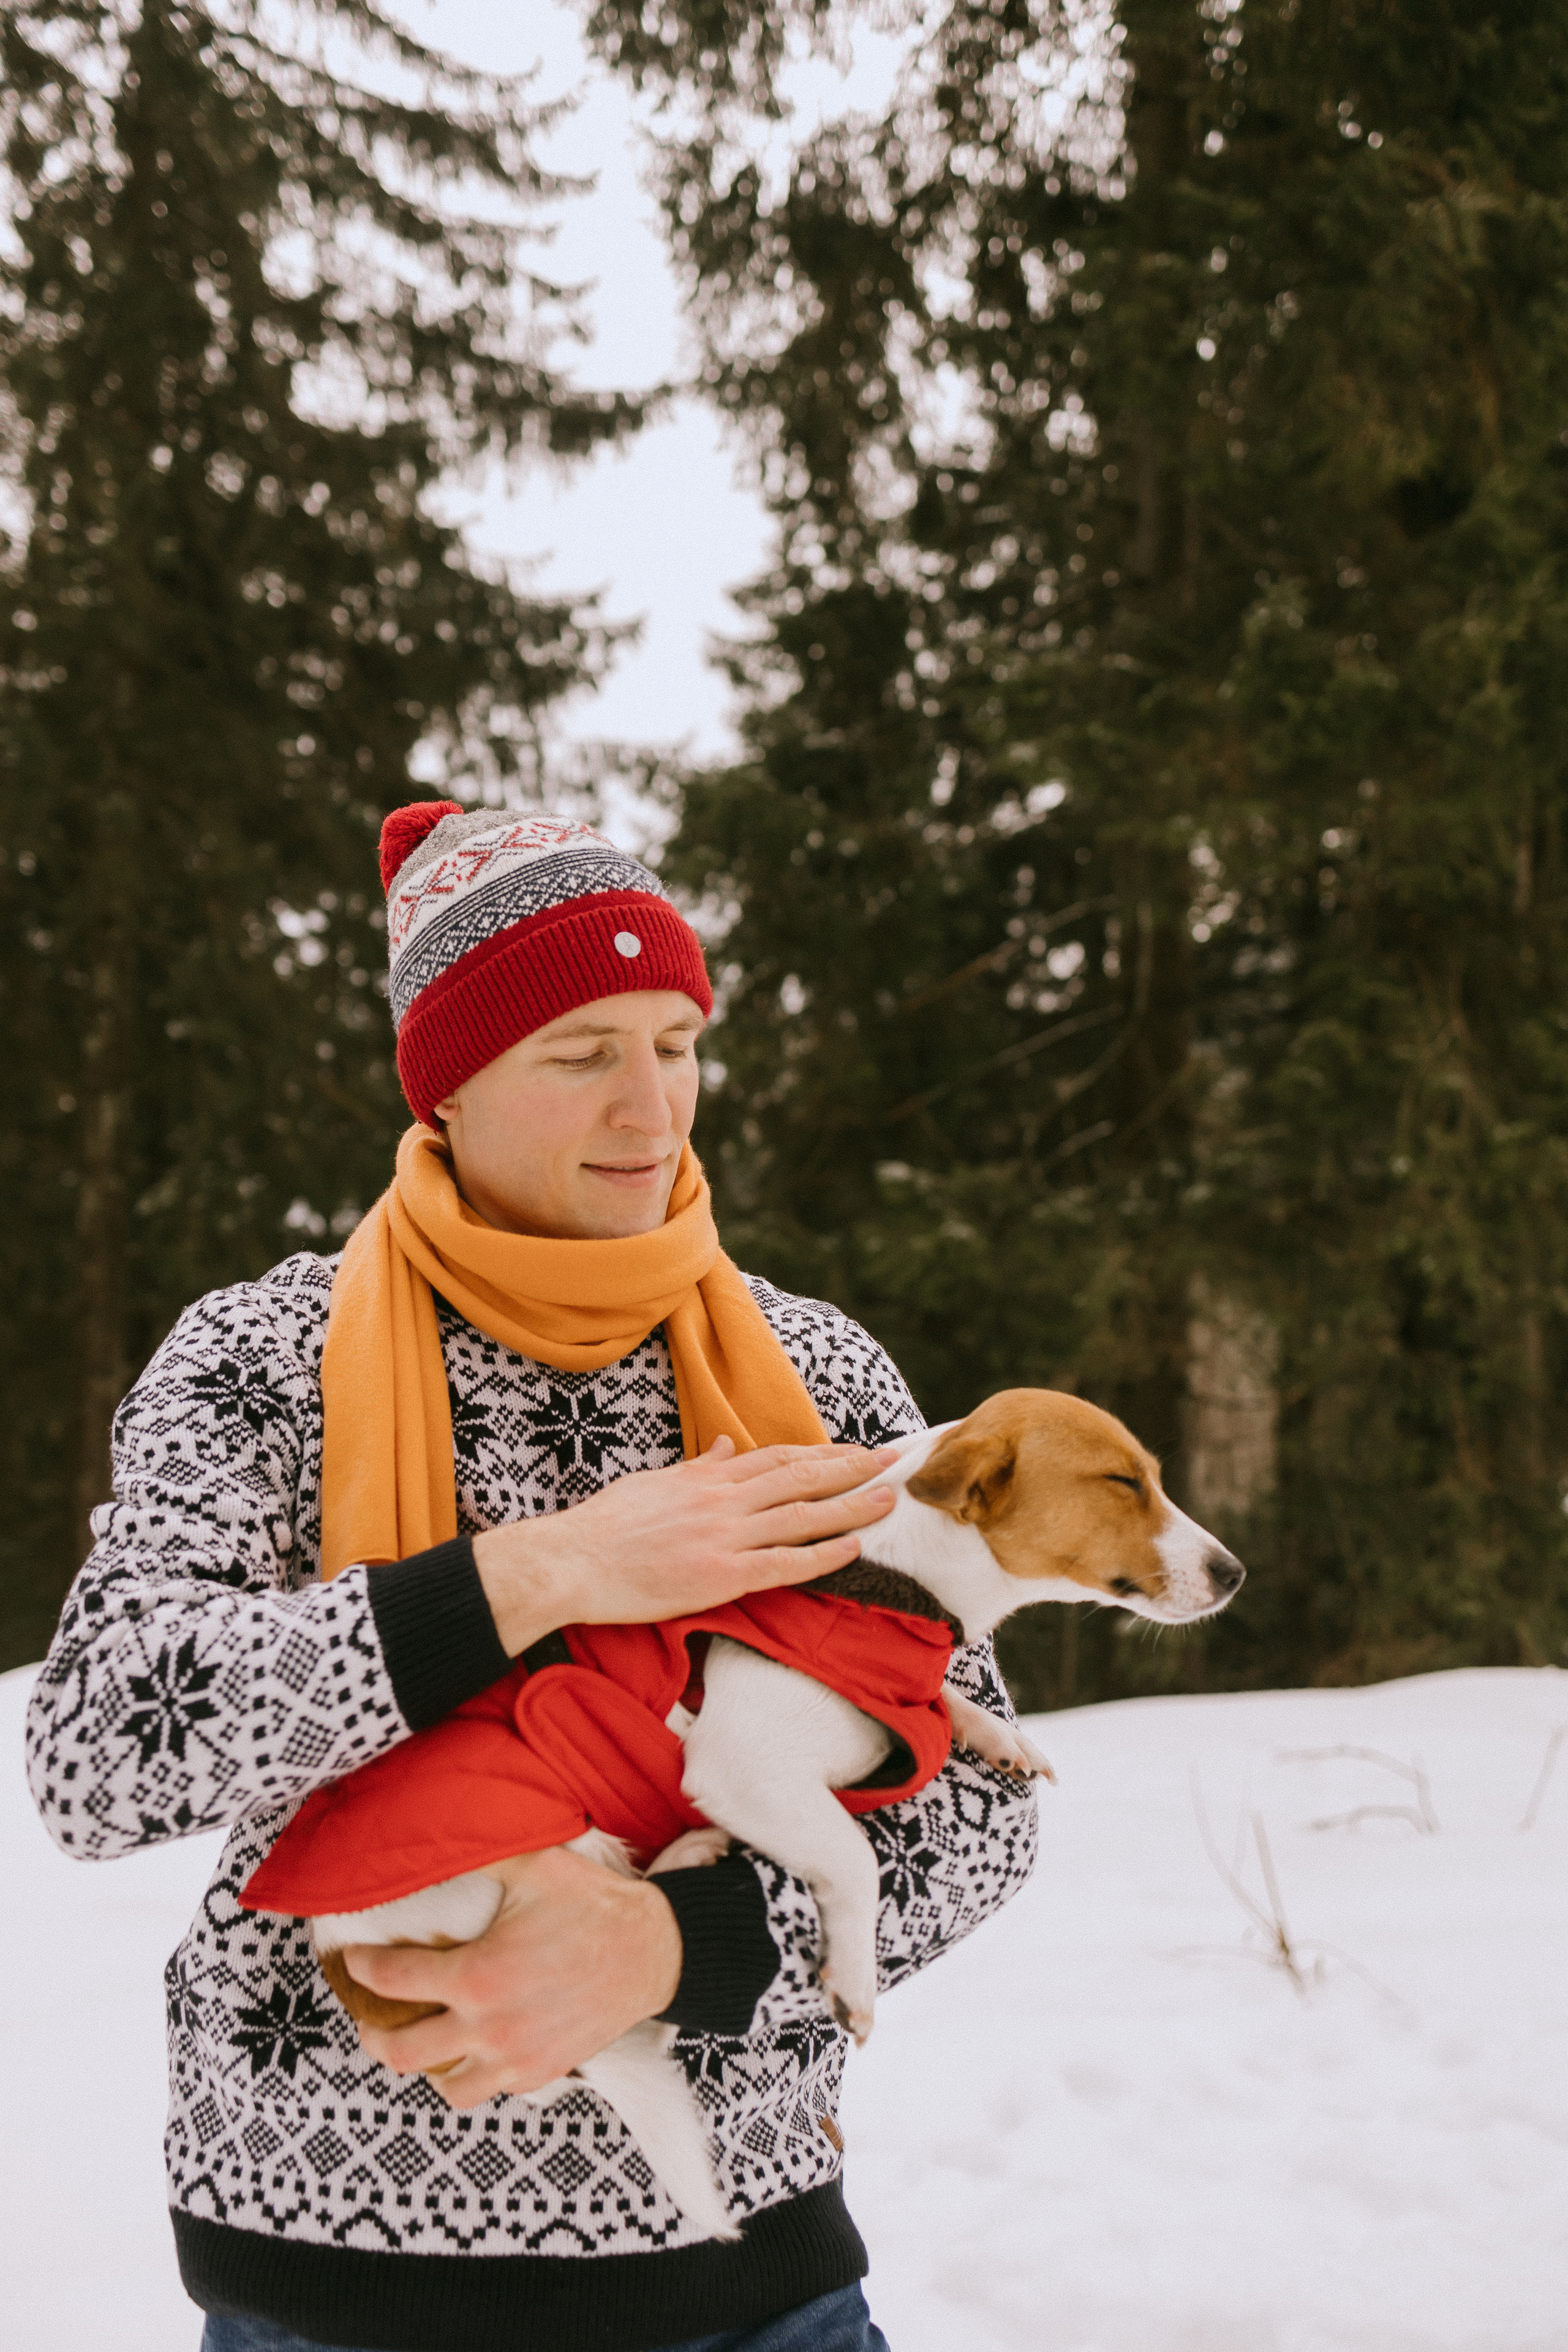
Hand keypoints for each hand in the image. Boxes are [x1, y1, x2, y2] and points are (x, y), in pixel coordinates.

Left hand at [344, 1847, 682, 2109]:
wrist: (653, 1952)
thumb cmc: (595, 1908)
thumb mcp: (537, 1866)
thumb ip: (485, 1849)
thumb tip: (445, 1825)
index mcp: (478, 1975)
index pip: (392, 1981)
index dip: (361, 1968)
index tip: (353, 1959)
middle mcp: (488, 2027)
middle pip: (399, 2051)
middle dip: (371, 2032)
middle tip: (368, 2015)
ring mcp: (515, 2058)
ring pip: (444, 2086)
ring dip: (424, 2066)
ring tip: (421, 2040)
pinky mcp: (541, 2073)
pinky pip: (490, 2088)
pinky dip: (473, 2072)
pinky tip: (473, 2046)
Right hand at [473, 1435, 899, 1653]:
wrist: (570, 1561)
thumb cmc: (603, 1527)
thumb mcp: (652, 1484)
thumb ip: (695, 1467)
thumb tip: (722, 1445)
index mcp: (706, 1477)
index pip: (777, 1458)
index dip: (820, 1452)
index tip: (852, 1449)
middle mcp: (722, 1499)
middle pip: (800, 1476)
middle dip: (850, 1467)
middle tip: (892, 1461)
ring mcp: (724, 1536)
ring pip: (802, 1514)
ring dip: (850, 1504)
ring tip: (888, 1498)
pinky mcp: (720, 1575)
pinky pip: (784, 1563)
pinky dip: (823, 1554)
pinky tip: (853, 1548)